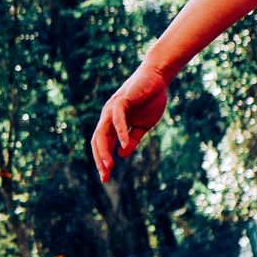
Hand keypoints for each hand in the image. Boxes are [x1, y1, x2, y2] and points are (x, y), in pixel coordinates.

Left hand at [91, 64, 170, 179]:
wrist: (158, 78)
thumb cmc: (150, 100)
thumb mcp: (142, 125)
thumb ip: (132, 139)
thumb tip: (121, 154)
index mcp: (113, 123)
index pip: (103, 144)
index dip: (103, 161)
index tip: (106, 178)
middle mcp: (108, 116)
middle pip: (98, 140)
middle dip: (100, 159)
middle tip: (105, 176)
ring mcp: (113, 108)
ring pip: (102, 132)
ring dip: (104, 150)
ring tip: (108, 166)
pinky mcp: (121, 101)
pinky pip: (117, 119)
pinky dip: (119, 132)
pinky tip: (122, 145)